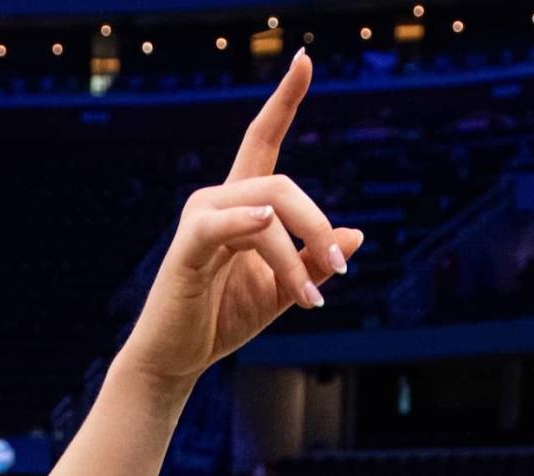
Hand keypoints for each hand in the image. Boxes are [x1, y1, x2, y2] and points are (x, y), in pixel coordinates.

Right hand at [115, 54, 364, 394]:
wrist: (178, 359)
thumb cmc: (221, 320)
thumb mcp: (282, 291)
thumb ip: (315, 262)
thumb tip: (355, 233)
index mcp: (241, 203)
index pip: (262, 137)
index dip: (284, 98)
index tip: (304, 58)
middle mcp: (219, 198)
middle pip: (283, 185)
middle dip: (317, 226)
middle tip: (339, 272)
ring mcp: (200, 217)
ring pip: (268, 209)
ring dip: (297, 257)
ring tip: (309, 300)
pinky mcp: (188, 245)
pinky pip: (225, 223)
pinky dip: (251, 222)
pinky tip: (268, 224)